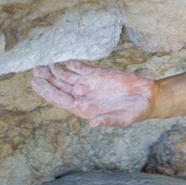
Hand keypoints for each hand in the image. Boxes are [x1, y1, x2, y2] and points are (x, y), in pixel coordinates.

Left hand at [31, 61, 156, 126]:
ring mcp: (89, 84)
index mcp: (84, 108)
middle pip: (59, 86)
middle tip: (36, 69)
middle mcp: (83, 95)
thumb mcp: (124, 119)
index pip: (60, 99)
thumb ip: (109, 121)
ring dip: (55, 69)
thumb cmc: (136, 112)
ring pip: (65, 75)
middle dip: (46, 77)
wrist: (149, 98)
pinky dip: (72, 63)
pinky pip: (80, 67)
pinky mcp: (98, 73)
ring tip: (45, 62)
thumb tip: (94, 124)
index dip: (47, 90)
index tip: (36, 82)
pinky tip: (64, 60)